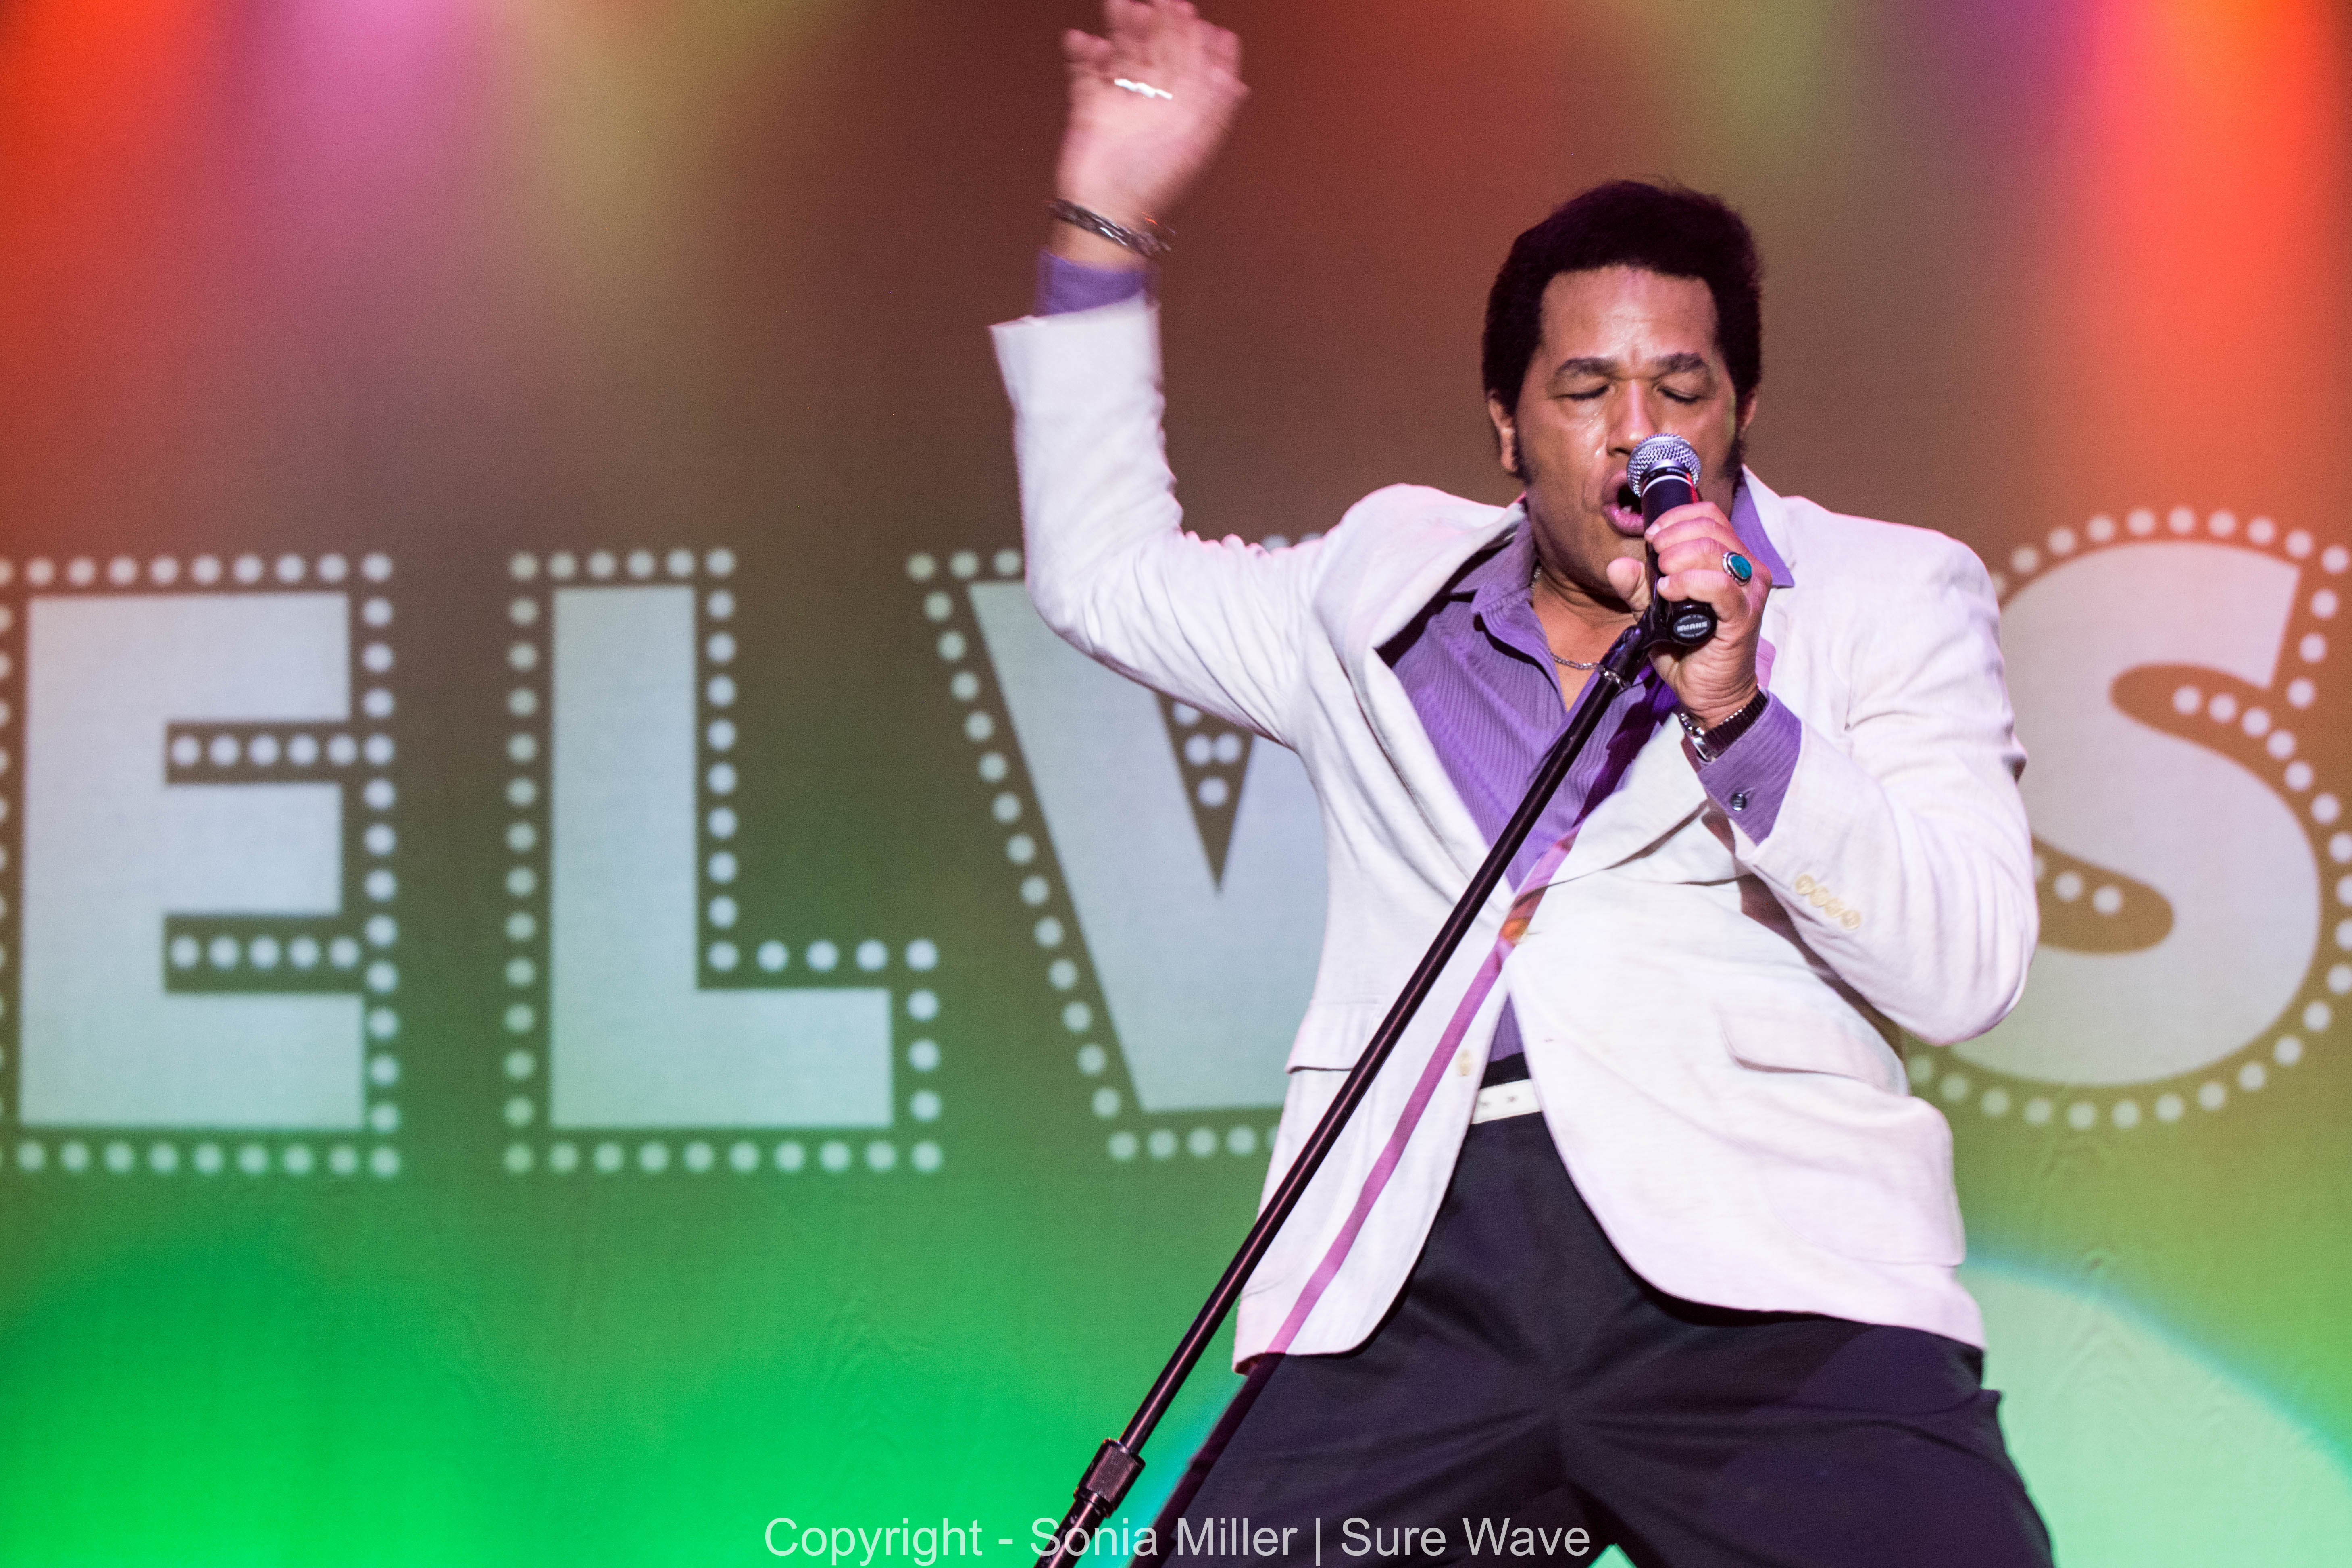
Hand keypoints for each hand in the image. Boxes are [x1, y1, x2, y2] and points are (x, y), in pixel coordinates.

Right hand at [1052, 1, 1247, 262]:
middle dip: (1161, 26)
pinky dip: (1082, 55)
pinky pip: (1085, 76)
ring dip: (1123, 31)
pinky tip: (1083, 38)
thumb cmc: (1154, 187)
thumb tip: (1234, 75)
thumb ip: (1216, 107)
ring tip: (1122, 5)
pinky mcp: (1090, 113)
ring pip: (1124, 58)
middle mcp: (1156, 108)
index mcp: (1186, 116)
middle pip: (1160, 54)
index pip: (1195, 67)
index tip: (1197, 17)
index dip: (1198, 41)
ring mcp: (1122, 108)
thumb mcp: (1196, 145)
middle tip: (1163, 1)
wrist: (1105, 216)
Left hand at [1601, 502, 1771, 725]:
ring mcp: (1748, 592)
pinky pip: (1720, 586)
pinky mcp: (1743, 616)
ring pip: (1715, 550)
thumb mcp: (1655, 613)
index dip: (1677, 518)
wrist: (1710, 692)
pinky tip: (1669, 591)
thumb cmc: (1689, 649)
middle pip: (1711, 527)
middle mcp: (1745, 571)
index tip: (1652, 536)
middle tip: (1655, 555)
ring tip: (1661, 576)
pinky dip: (1689, 582)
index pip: (1710, 516)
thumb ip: (1638, 588)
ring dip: (1679, 555)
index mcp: (1729, 561)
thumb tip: (1618, 565)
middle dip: (1673, 535)